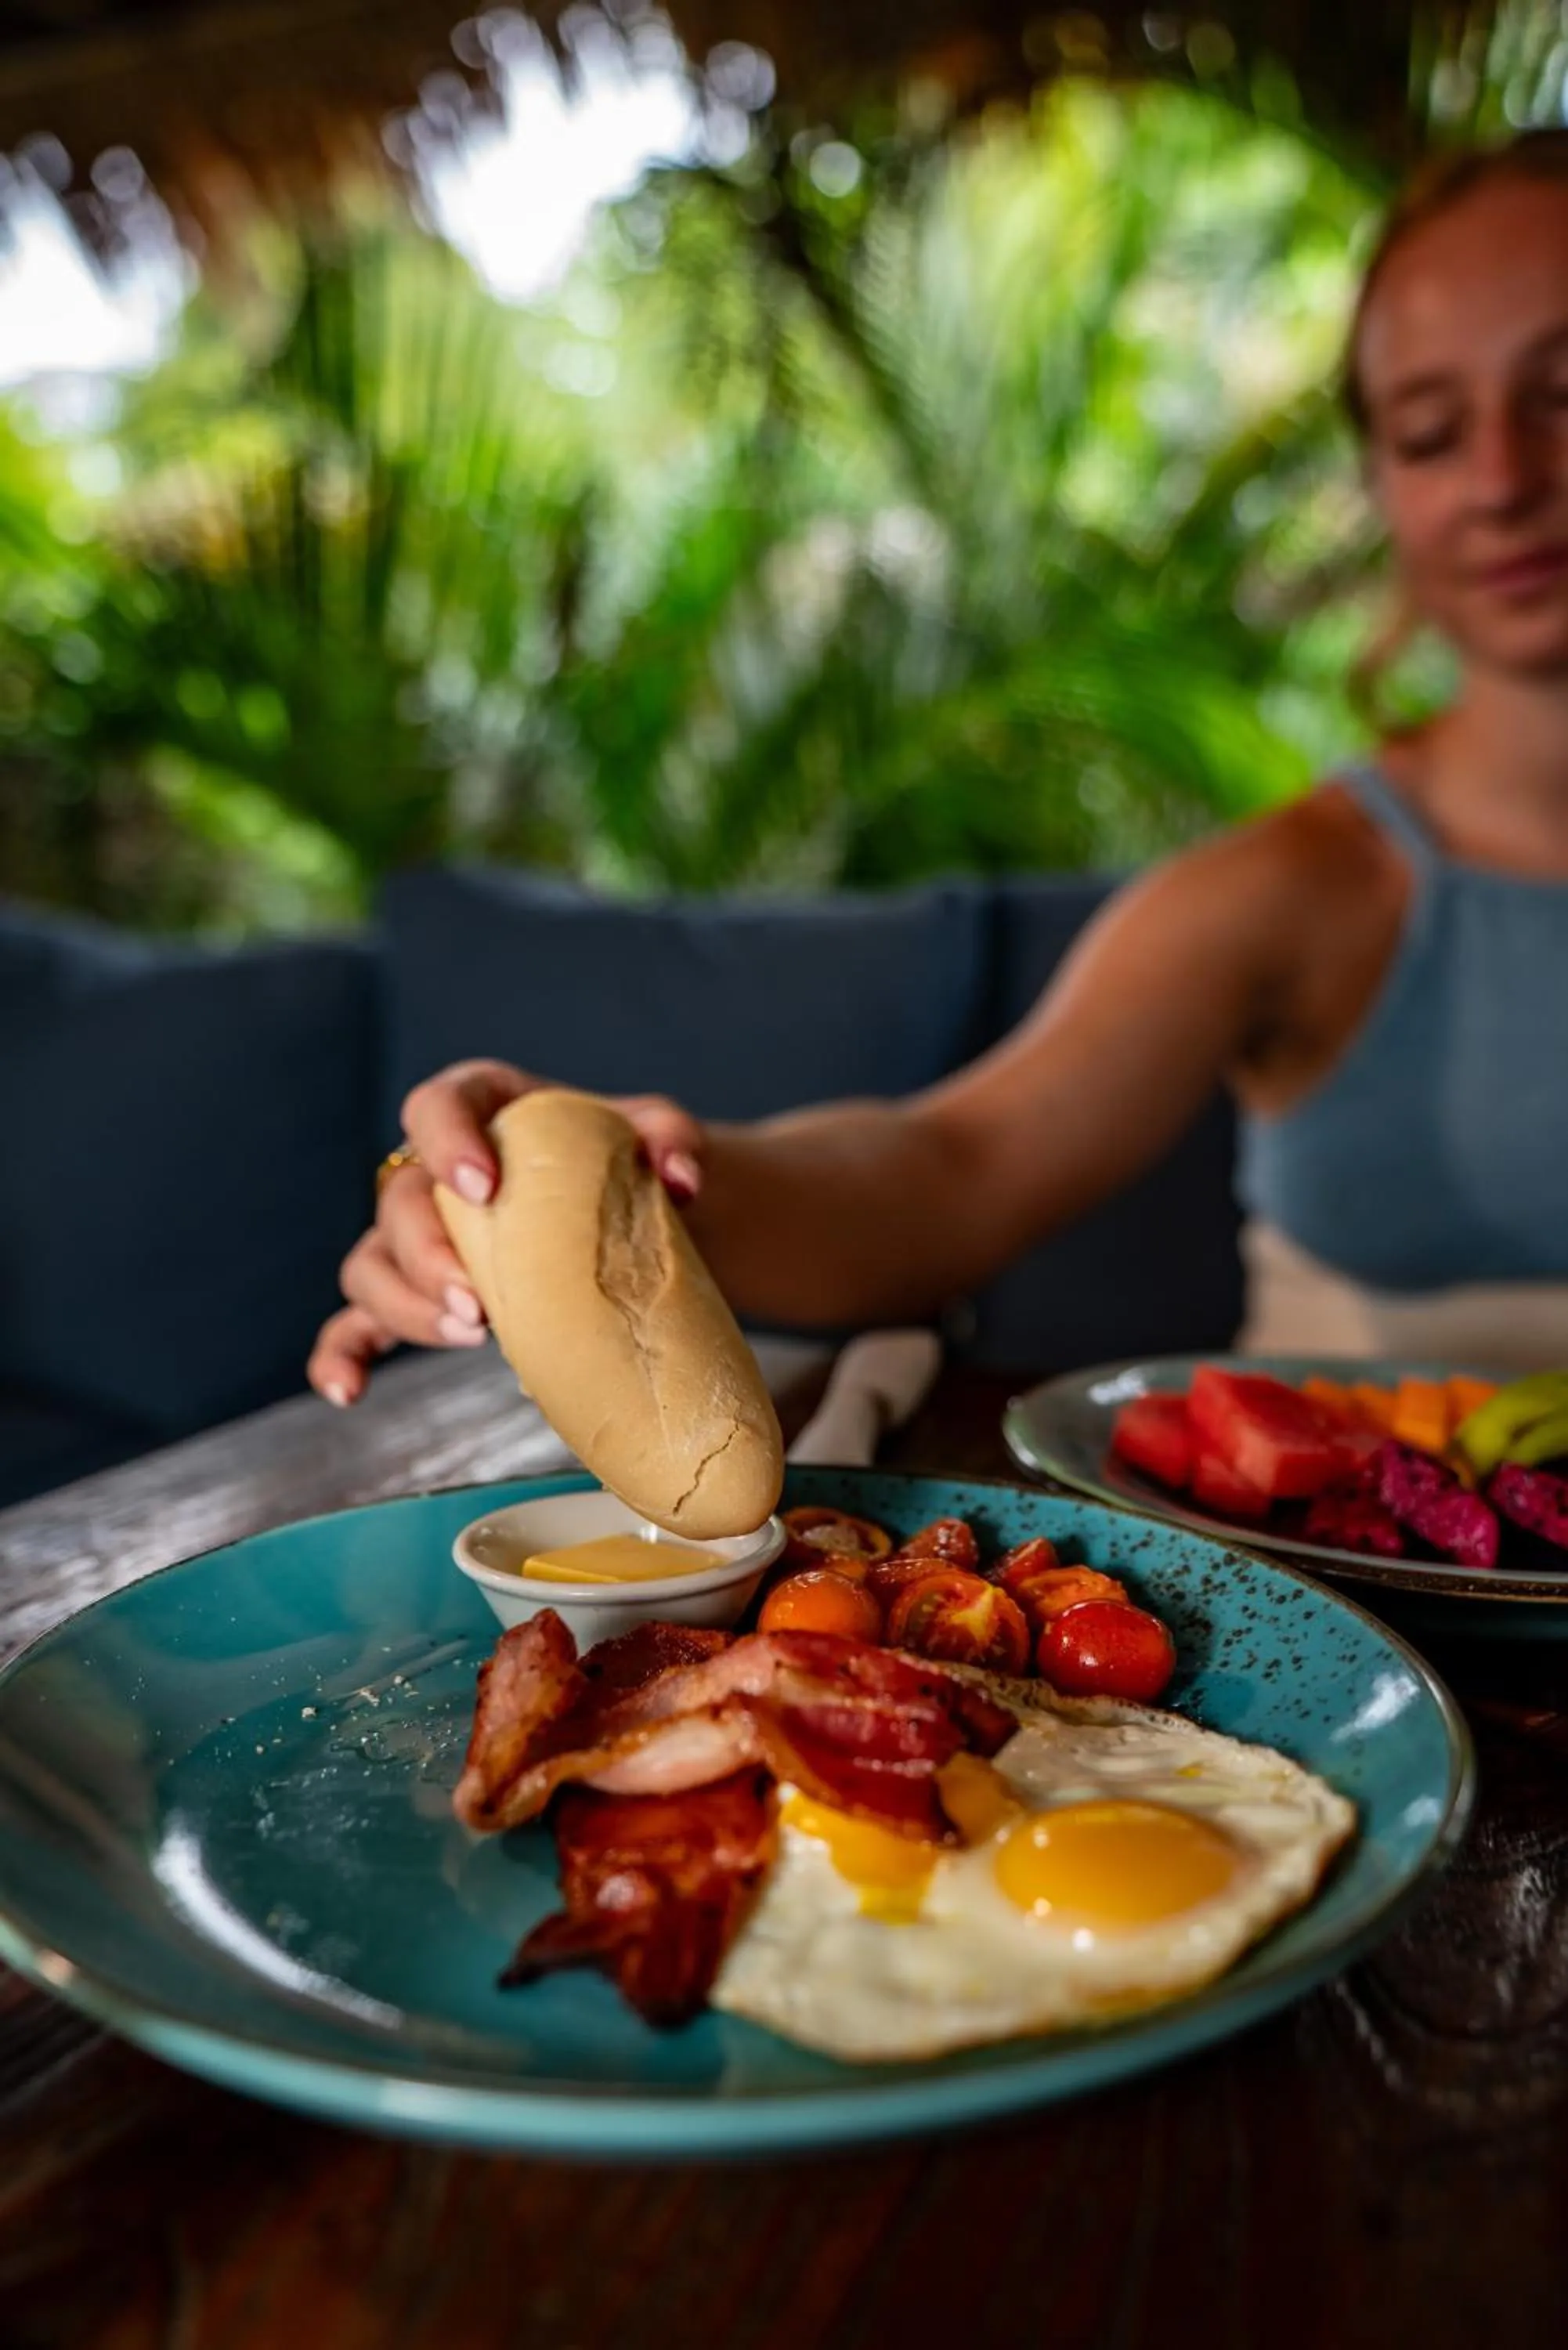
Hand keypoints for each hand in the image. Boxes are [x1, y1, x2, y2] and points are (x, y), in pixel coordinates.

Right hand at [307, 1061, 707, 1405]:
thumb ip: (672, 1140)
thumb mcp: (662, 1138)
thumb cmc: (640, 1167)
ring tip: (472, 1336)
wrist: (654, 1223)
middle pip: (400, 1202)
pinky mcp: (421, 1296)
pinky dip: (343, 1355)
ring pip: (373, 1266)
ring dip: (407, 1305)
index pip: (438, 1106)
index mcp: (483, 1108)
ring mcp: (422, 1237)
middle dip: (428, 1255)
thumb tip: (679, 1178)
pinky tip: (349, 1392)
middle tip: (480, 1304)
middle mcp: (435, 1170)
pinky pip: (357, 1325)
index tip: (481, 1182)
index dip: (446, 1140)